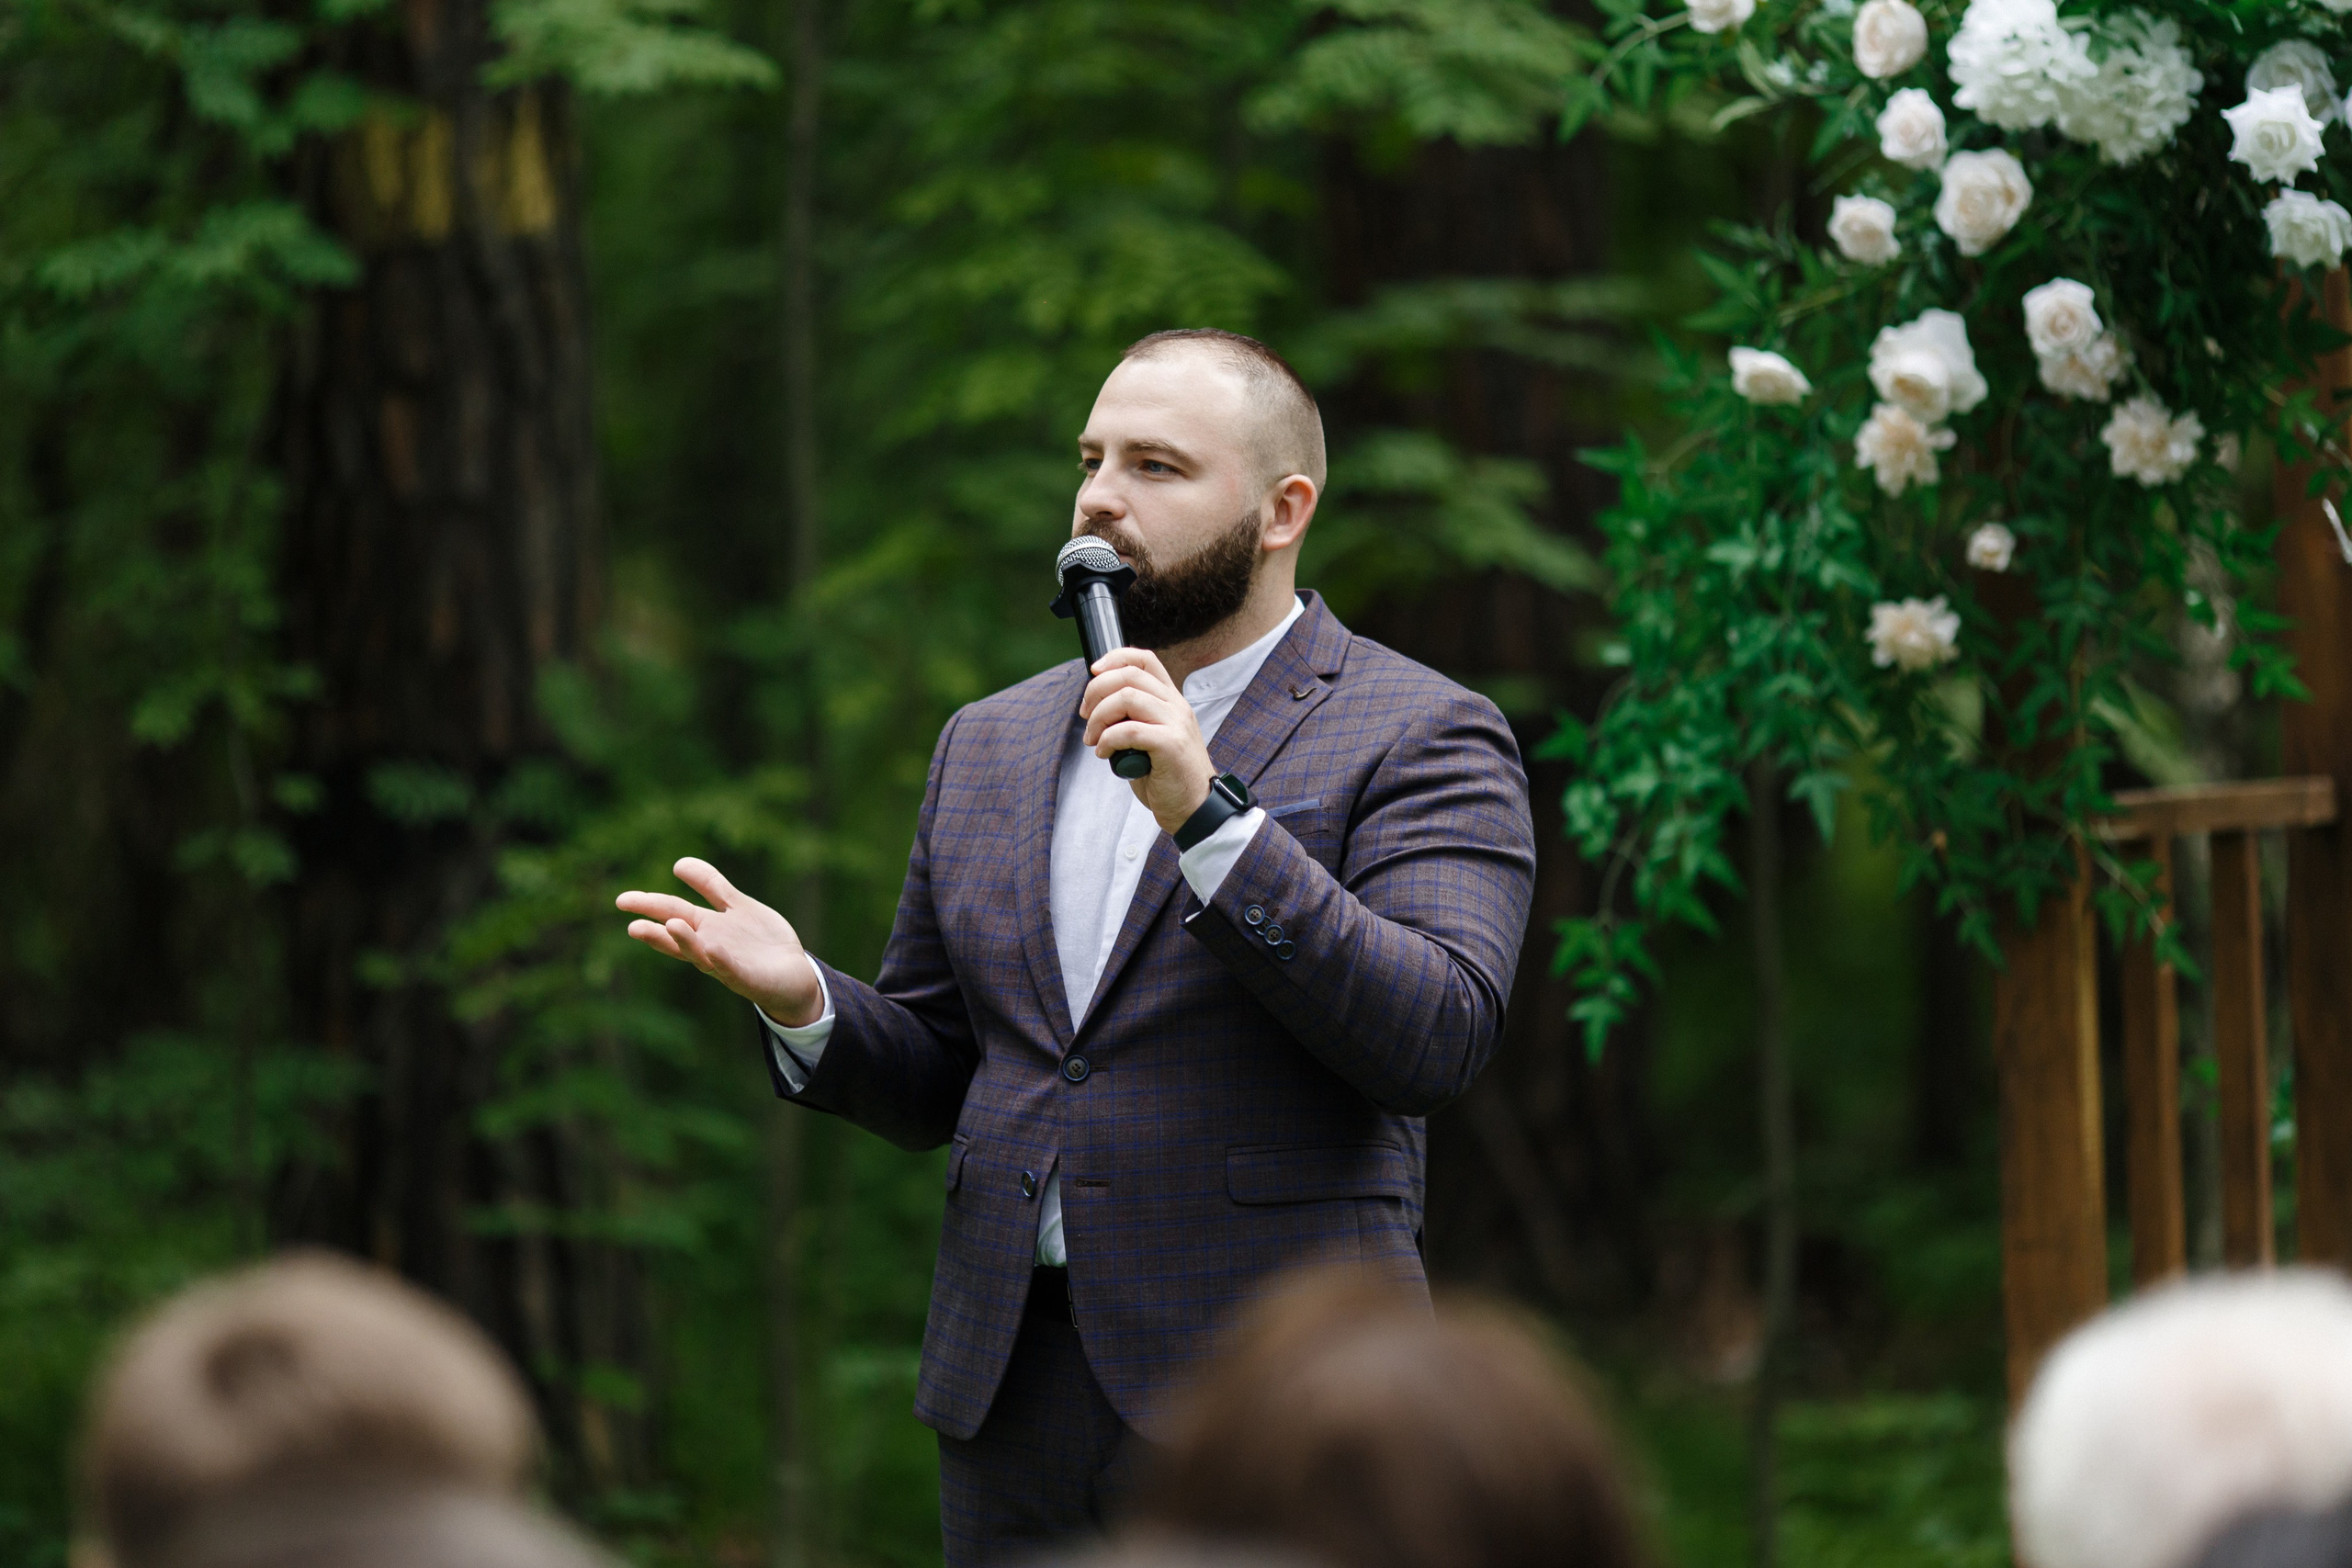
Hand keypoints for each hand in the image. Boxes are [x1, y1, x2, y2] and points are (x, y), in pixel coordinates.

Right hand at [615, 858, 823, 1025]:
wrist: (795, 977)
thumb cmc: (761, 943)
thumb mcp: (736, 906)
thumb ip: (711, 886)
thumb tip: (678, 863)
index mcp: (706, 929)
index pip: (672, 914)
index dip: (649, 907)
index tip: (622, 901)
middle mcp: (710, 947)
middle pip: (678, 936)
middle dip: (654, 930)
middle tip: (630, 924)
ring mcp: (727, 964)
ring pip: (700, 954)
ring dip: (685, 941)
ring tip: (671, 925)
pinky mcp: (748, 979)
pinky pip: (732, 970)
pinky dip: (722, 960)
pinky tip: (713, 949)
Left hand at [1080, 647, 1213, 833]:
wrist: (1194, 808)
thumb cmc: (1168, 777)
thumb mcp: (1149, 739)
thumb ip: (1131, 718)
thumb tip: (1096, 707)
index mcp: (1171, 700)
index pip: (1145, 659)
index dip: (1115, 658)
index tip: (1094, 673)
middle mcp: (1176, 706)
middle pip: (1129, 675)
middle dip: (1096, 692)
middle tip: (1086, 717)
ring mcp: (1176, 723)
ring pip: (1126, 698)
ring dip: (1099, 718)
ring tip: (1093, 739)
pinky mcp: (1171, 744)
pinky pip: (1129, 730)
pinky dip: (1108, 740)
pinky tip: (1104, 754)